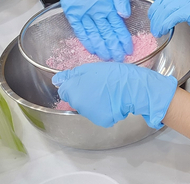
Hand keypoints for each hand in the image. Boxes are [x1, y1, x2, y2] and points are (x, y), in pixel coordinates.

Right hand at [50, 0, 132, 61]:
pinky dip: (86, 41)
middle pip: (106, 34)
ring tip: (107, 59)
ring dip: (101, 48)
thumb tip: (126, 15)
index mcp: (107, 4)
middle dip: (113, 48)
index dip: (123, 39)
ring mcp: (82, 13)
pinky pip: (79, 31)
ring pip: (93, 35)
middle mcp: (95, 11)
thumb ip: (119, 0)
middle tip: (119, 59)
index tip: (128, 49)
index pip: (117, 27)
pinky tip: (92, 49)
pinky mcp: (72, 13)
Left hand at [53, 62, 177, 128]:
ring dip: (93, 101)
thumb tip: (56, 80)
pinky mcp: (101, 121)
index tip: (84, 81)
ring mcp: (90, 115)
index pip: (64, 91)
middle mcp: (78, 105)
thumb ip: (71, 75)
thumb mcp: (90, 68)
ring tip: (107, 92)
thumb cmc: (112, 74)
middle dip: (83, 93)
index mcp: (73, 91)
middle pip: (75, 100)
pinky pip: (99, 114)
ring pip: (87, 108)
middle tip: (97, 85)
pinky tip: (112, 102)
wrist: (133, 88)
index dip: (74, 85)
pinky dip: (104, 109)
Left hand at [148, 0, 189, 48]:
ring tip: (157, 32)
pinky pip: (173, 16)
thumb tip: (170, 15)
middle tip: (153, 27)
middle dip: (155, 15)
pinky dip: (165, 24)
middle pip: (164, 1)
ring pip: (166, 9)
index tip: (153, 18)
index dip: (156, 7)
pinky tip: (163, 31)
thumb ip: (186, 6)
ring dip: (158, 22)